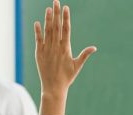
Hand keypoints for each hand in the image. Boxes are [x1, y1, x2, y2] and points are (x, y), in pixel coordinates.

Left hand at [34, 0, 95, 114]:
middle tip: (56, 1)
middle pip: (56, 26)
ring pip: (47, 31)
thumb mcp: (77, 66)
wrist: (53, 88)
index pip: (66, 29)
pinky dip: (38, 31)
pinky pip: (38, 40)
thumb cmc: (67, 78)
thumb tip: (94, 48)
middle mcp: (56, 47)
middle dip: (56, 13)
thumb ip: (84, 55)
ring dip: (47, 19)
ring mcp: (47, 50)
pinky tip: (37, 22)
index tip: (65, 8)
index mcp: (66, 48)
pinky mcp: (39, 54)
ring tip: (48, 8)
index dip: (66, 17)